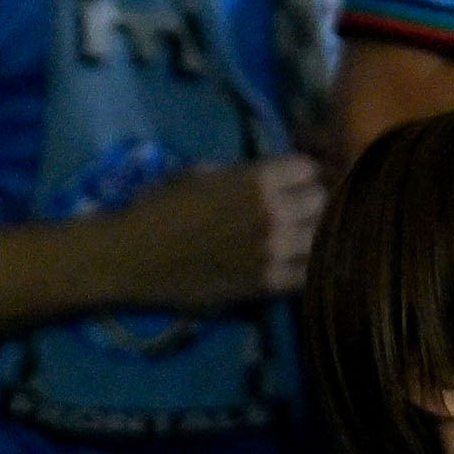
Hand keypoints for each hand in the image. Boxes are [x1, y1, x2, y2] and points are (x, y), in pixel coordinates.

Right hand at [94, 155, 326, 311]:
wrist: (130, 257)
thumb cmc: (156, 208)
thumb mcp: (199, 174)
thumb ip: (240, 174)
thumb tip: (265, 178)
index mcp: (257, 179)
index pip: (309, 169)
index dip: (302, 175)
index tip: (294, 183)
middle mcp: (273, 213)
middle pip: (323, 202)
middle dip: (313, 204)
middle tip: (301, 213)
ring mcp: (272, 251)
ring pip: (321, 238)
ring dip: (313, 237)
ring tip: (303, 240)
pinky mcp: (263, 285)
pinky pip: (307, 276)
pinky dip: (309, 270)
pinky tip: (300, 266)